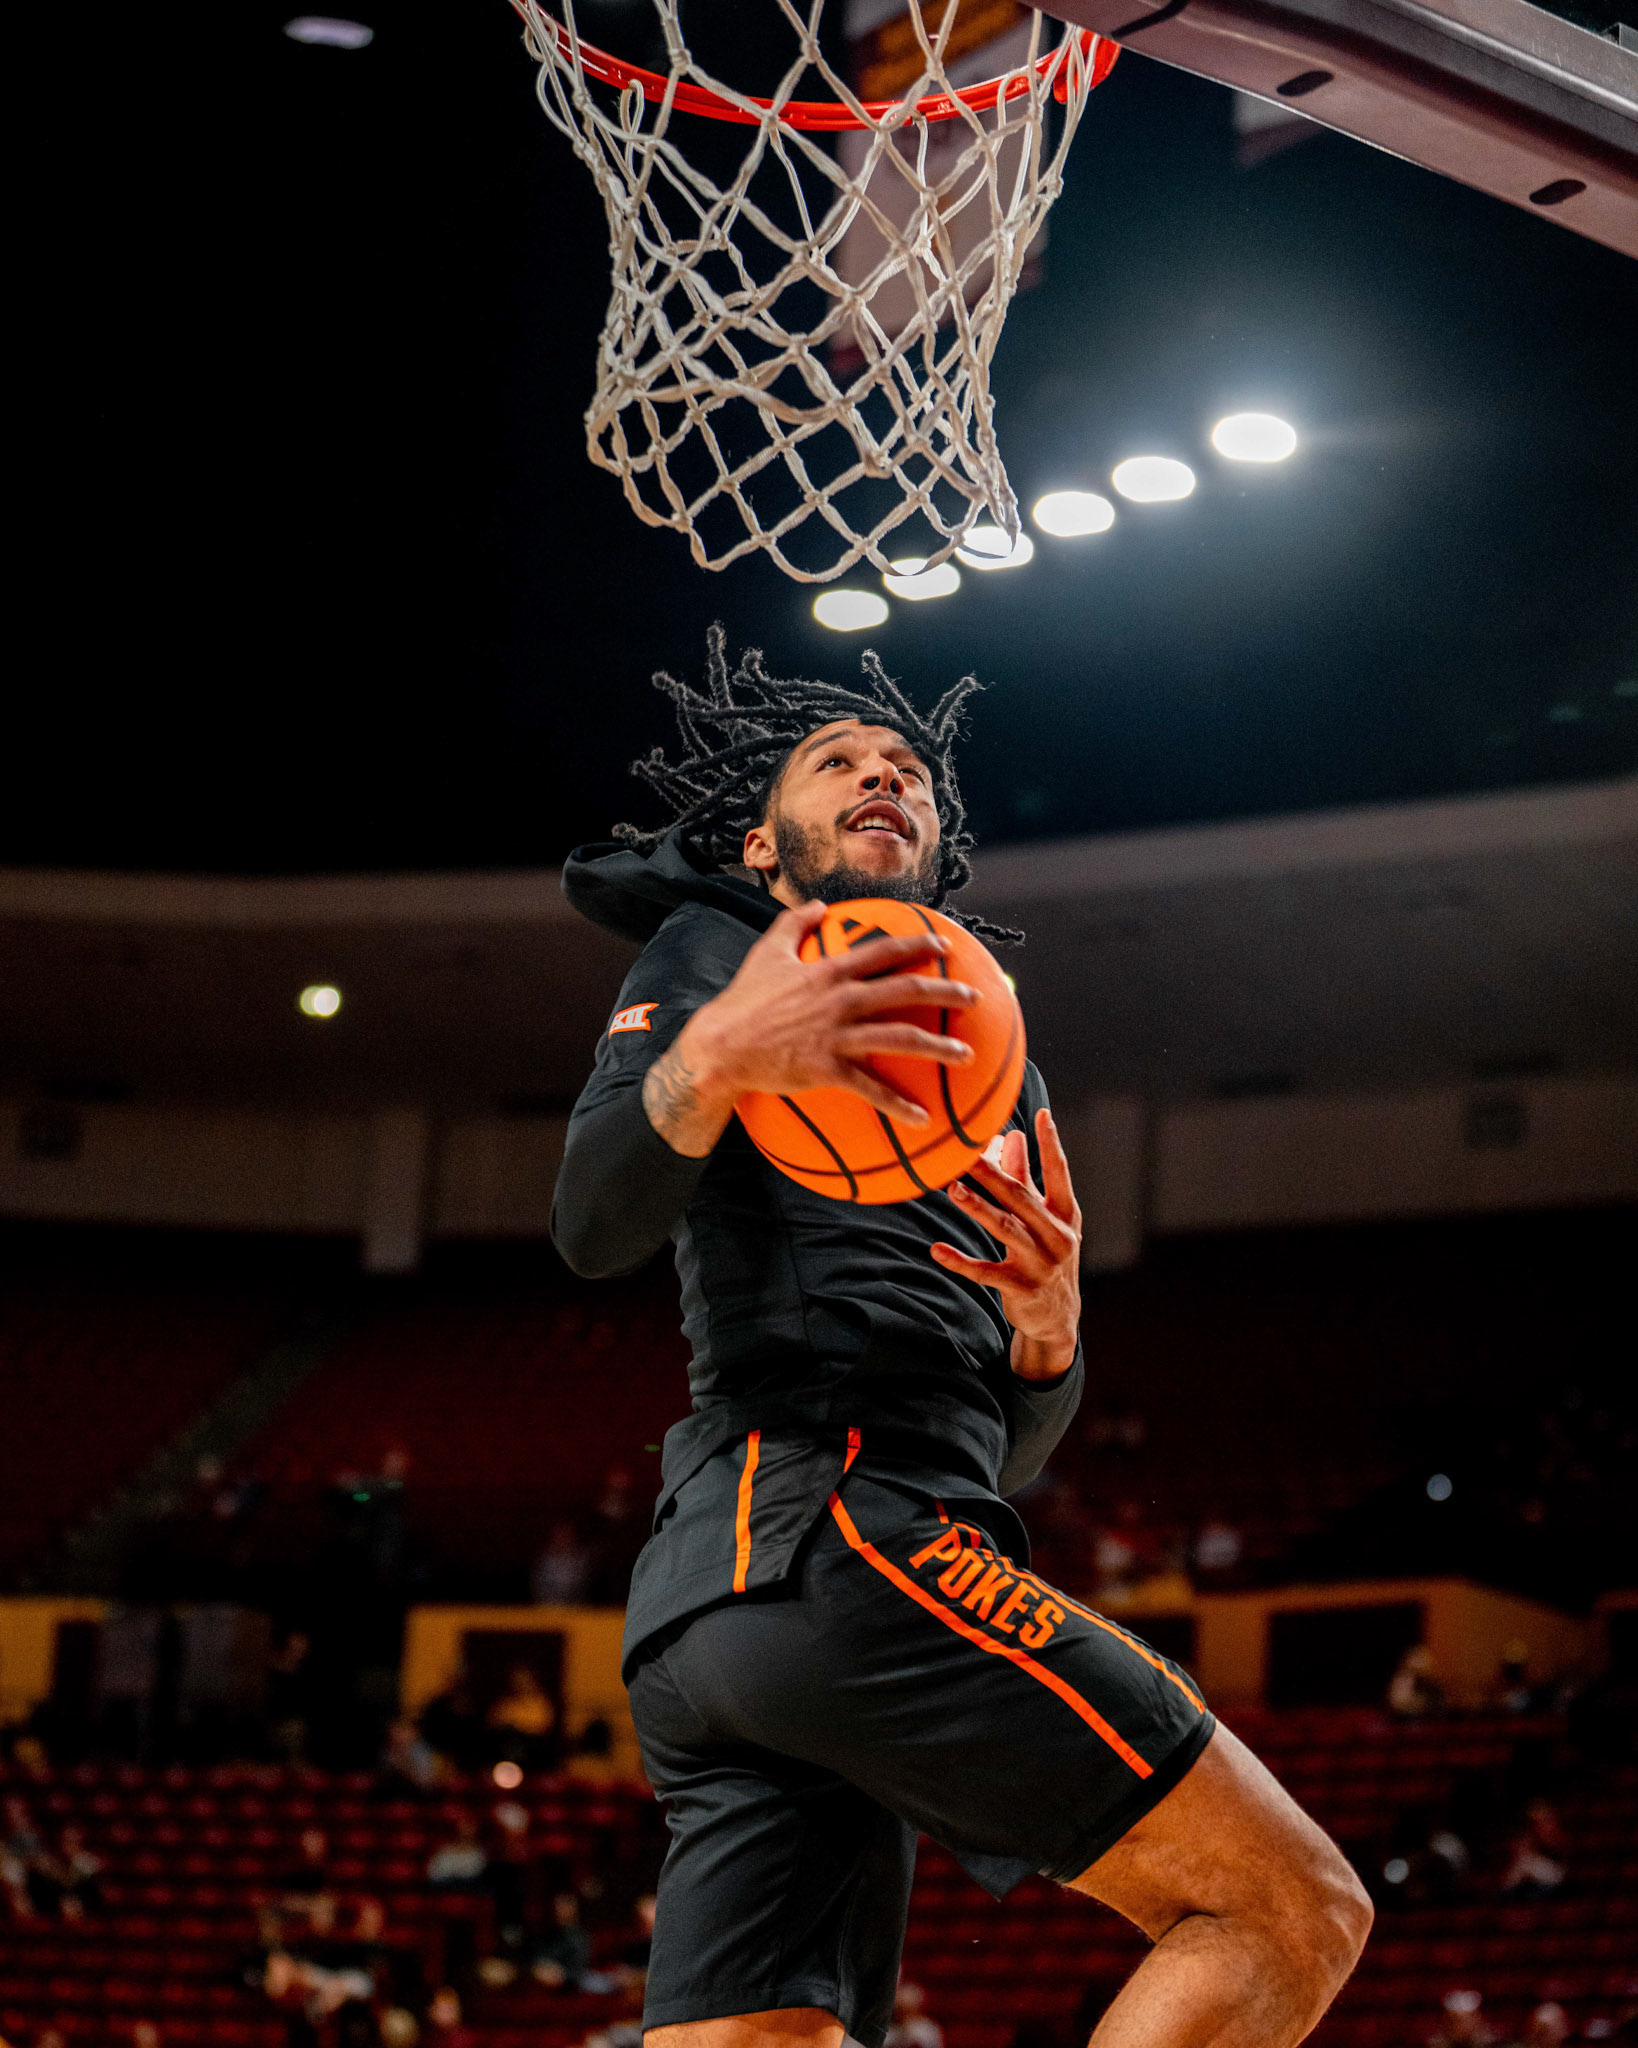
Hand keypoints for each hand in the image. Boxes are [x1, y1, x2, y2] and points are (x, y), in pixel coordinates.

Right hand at [642, 899, 979, 1157]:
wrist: (720, 1046)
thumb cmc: (743, 999)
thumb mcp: (767, 951)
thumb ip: (795, 922)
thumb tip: (819, 904)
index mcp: (830, 970)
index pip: (884, 951)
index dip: (919, 945)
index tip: (945, 947)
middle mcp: (841, 999)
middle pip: (905, 990)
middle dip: (945, 992)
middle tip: (974, 996)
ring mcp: (836, 1035)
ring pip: (899, 1037)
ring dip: (938, 1047)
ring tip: (967, 1055)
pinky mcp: (827, 1069)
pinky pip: (872, 1089)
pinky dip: (899, 1105)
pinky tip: (922, 1119)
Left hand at [929, 1109, 1081, 1380]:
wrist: (1057, 1319)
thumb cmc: (1046, 1255)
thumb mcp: (1044, 1220)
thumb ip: (1026, 1179)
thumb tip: (1013, 1134)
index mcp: (1066, 1215)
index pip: (1059, 1174)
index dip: (1051, 1145)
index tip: (1043, 1115)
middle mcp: (1058, 1237)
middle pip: (1021, 1198)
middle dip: (993, 1173)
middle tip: (966, 1152)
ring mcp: (1040, 1264)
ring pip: (1005, 1229)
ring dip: (977, 1208)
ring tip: (952, 1190)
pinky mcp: (1020, 1288)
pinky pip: (985, 1271)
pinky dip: (960, 1261)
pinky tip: (936, 1249)